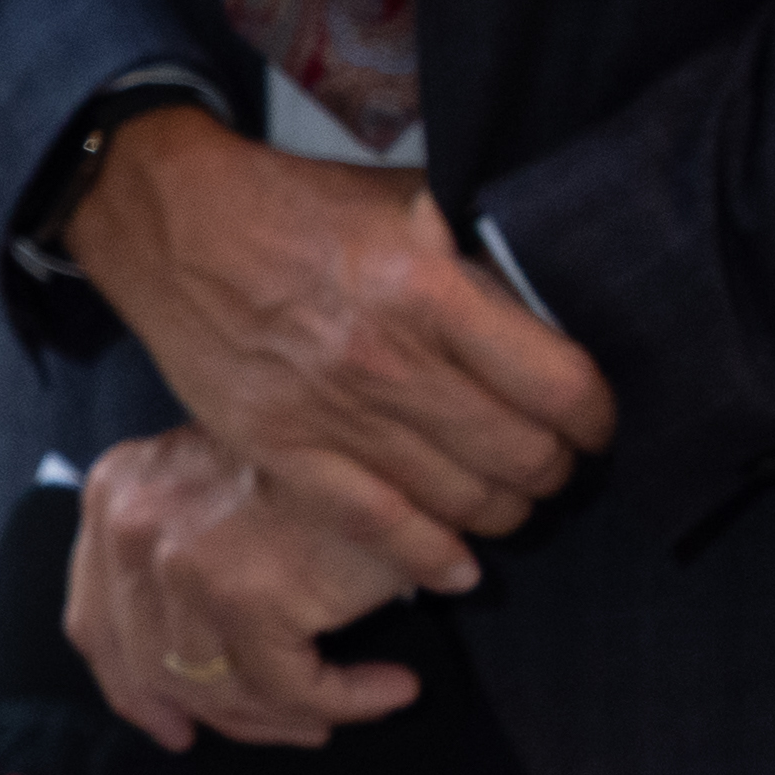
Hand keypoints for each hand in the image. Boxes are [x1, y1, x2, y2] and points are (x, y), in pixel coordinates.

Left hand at [63, 424, 438, 748]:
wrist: (404, 419)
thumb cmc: (328, 450)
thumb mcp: (225, 476)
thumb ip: (181, 541)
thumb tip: (182, 659)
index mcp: (113, 493)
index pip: (98, 623)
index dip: (135, 689)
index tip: (176, 725)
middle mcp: (131, 528)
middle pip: (155, 667)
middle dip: (224, 715)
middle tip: (286, 728)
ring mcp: (183, 567)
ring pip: (221, 688)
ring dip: (285, 717)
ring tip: (335, 714)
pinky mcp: (248, 596)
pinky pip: (291, 688)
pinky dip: (346, 700)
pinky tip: (388, 691)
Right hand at [65, 109, 616, 562]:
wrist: (178, 225)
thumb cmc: (301, 206)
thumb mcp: (413, 204)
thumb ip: (480, 263)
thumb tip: (545, 316)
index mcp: (430, 289)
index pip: (557, 385)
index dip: (595, 415)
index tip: (596, 421)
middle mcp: (387, 361)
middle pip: (516, 452)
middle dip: (554, 468)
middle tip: (556, 463)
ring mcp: (328, 414)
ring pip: (456, 497)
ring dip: (502, 510)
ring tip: (511, 500)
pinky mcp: (279, 449)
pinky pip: (372, 522)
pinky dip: (427, 556)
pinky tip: (459, 570)